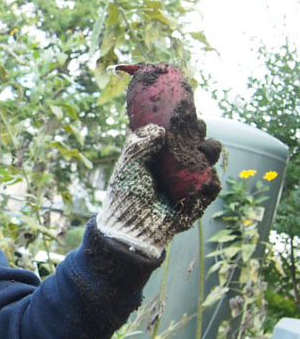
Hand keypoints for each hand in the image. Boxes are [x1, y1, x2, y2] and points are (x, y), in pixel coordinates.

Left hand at [96, 124, 216, 258]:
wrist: (132, 228)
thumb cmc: (125, 196)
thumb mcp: (129, 165)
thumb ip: (138, 144)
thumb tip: (159, 129)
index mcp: (157, 154)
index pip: (174, 131)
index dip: (181, 121)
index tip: (183, 111)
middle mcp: (174, 165)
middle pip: (194, 141)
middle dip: (199, 132)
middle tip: (197, 128)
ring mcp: (186, 181)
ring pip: (207, 159)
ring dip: (210, 150)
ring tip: (204, 149)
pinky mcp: (196, 199)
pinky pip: (211, 186)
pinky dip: (212, 179)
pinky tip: (207, 176)